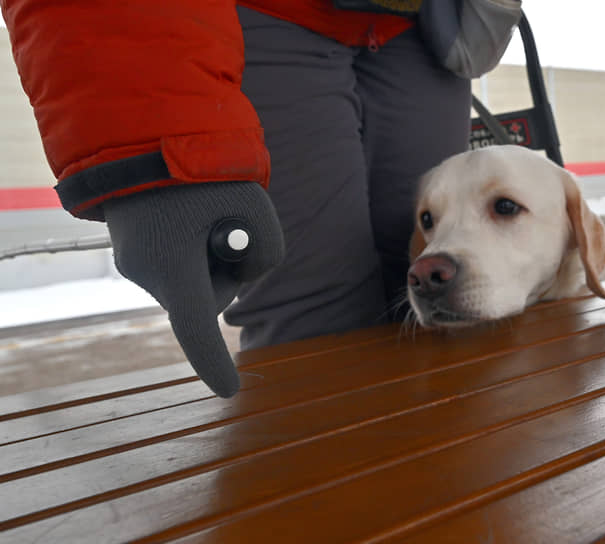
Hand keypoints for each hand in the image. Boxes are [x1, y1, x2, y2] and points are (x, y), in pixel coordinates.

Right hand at [102, 181, 284, 396]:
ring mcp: (135, 260)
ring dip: (213, 253)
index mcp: (171, 266)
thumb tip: (250, 268)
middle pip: (207, 297)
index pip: (195, 329)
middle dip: (231, 274)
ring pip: (194, 277)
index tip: (230, 391)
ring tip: (208, 206)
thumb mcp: (256, 210)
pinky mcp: (135, 246)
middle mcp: (147, 271)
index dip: (214, 363)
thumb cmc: (202, 170)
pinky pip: (177, 260)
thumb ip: (268, 251)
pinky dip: (193, 243)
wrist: (144, 130)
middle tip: (235, 223)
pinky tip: (190, 208)